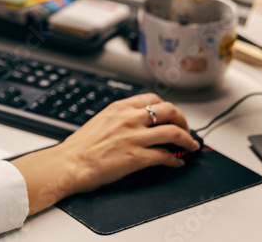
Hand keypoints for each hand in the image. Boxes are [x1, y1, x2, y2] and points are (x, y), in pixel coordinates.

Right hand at [11, 93, 198, 214]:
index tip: (171, 115)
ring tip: (191, 146)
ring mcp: (135, 137)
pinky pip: (166, 156)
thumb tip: (134, 123)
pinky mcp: (138, 157)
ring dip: (187, 140)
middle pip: (169, 111)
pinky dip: (176, 159)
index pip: (153, 99)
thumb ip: (119, 118)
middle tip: (186, 129)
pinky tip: (177, 162)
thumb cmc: (80, 146)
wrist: (70, 163)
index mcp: (119, 107)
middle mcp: (130, 119)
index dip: (167, 107)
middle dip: (183, 120)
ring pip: (173, 132)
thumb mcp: (100, 121)